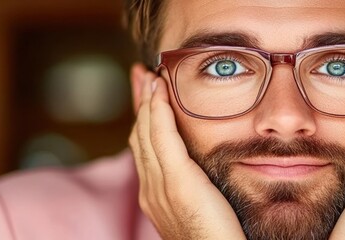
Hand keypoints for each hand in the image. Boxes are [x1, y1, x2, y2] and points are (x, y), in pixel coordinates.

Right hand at [128, 65, 245, 239]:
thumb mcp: (205, 208)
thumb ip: (200, 188)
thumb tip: (204, 172)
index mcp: (157, 198)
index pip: (145, 150)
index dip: (144, 120)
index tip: (147, 95)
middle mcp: (151, 192)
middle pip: (139, 137)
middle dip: (140, 104)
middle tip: (142, 75)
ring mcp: (160, 188)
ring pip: (145, 134)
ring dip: (147, 101)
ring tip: (150, 76)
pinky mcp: (177, 184)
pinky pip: (162, 139)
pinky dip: (158, 112)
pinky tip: (160, 91)